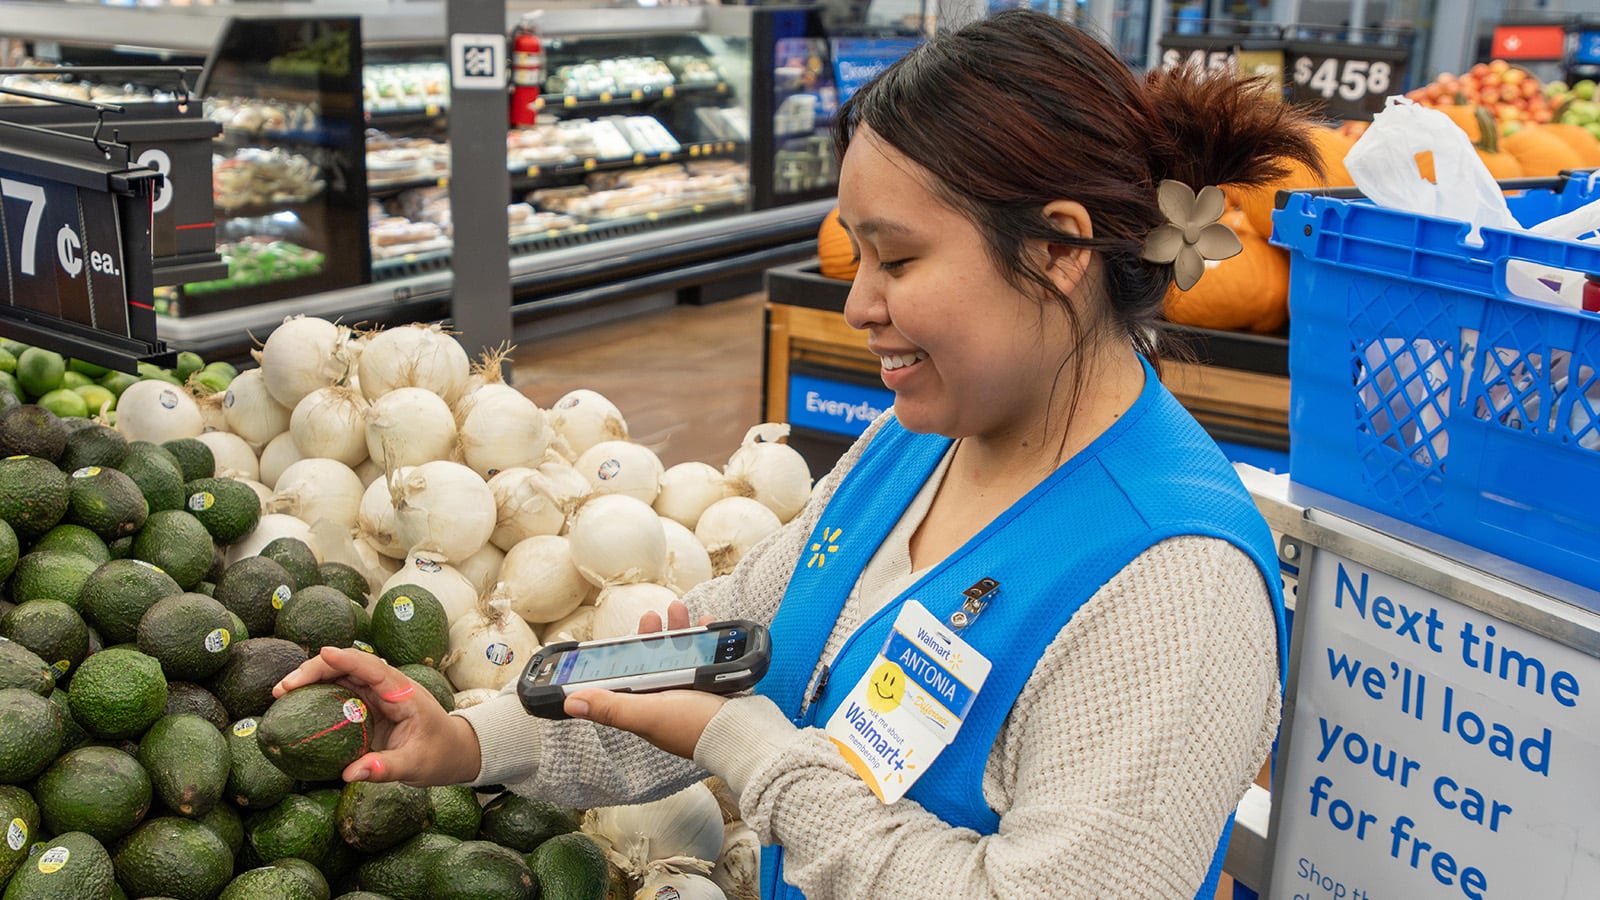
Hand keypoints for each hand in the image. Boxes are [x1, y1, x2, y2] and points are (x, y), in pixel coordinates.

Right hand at [273, 646, 481, 785]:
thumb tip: (350, 774)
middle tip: (283, 687)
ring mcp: (376, 694)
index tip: (322, 653)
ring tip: (281, 693)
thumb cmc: (438, 754)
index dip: (347, 658)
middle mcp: (387, 686)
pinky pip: (339, 693)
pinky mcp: (368, 705)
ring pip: (340, 676)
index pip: (373, 667)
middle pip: (349, 666)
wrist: (453, 751)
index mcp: (403, 692)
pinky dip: (317, 694)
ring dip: (311, 679)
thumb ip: (385, 768)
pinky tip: (294, 704)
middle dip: (315, 670)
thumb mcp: (415, 765)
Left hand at [563, 600, 724, 758]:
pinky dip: (706, 641)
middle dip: (655, 634)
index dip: (629, 649)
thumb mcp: (647, 714)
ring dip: (680, 631)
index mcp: (646, 706)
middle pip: (656, 660)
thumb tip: (571, 702)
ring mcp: (692, 694)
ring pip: (681, 655)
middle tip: (656, 614)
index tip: (634, 627)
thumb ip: (611, 707)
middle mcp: (667, 700)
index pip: (630, 674)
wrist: (743, 735)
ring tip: (681, 610)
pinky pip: (707, 659)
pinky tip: (707, 625)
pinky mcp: (714, 689)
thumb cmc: (693, 728)